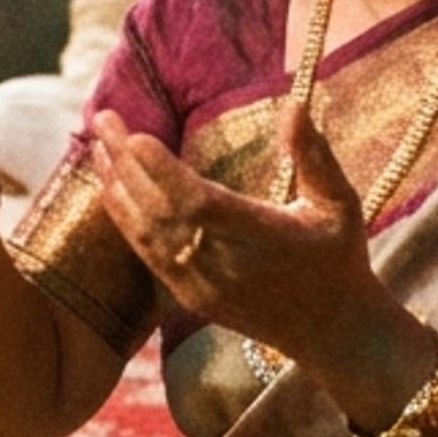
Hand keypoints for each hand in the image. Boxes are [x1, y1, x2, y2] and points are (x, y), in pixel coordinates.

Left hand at [87, 99, 401, 377]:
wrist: (332, 332)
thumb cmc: (339, 257)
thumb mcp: (339, 203)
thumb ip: (314, 156)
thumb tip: (296, 104)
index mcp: (260, 236)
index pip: (198, 202)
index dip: (161, 171)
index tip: (133, 135)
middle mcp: (223, 264)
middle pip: (159, 211)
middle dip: (124, 163)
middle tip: (102, 119)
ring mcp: (201, 285)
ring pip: (145, 233)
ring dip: (117, 188)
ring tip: (98, 147)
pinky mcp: (190, 297)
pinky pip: (147, 255)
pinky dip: (126, 220)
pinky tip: (112, 191)